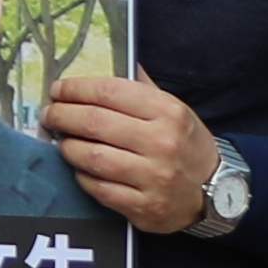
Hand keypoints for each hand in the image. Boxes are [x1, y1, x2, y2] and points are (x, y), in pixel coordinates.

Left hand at [47, 71, 235, 232]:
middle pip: (93, 123)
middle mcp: (162, 143)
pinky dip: (81, 176)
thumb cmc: (186, 144)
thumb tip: (109, 61)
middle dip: (62, 115)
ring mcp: (153, 177)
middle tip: (50, 114)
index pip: (109, 92)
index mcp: (168, 112)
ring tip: (63, 141)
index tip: (58, 89)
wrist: (217, 191)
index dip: (75, 89)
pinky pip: (97, 188)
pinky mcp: (143, 206)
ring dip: (68, 147)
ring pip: (90, 157)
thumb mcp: (174, 110)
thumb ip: (141, 88)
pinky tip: (80, 168)